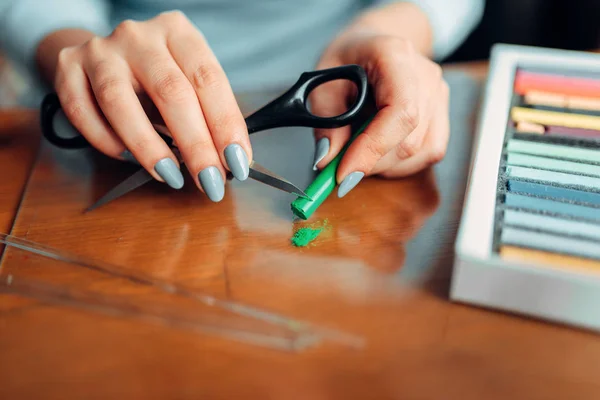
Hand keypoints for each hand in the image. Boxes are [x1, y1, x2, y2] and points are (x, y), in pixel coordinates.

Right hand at [51, 11, 250, 201]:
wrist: (103, 57)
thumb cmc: (155, 77)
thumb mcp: (187, 83)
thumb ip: (206, 116)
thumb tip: (227, 163)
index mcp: (178, 32)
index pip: (208, 80)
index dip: (225, 125)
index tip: (237, 163)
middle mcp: (139, 36)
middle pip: (171, 92)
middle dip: (195, 145)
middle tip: (210, 181)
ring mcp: (100, 50)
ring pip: (120, 102)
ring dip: (149, 148)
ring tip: (171, 176)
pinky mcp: (68, 68)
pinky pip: (82, 111)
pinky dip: (105, 141)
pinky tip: (127, 158)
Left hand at [310, 32, 449, 197]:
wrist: (369, 46)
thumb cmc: (345, 62)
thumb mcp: (321, 85)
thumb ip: (324, 123)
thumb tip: (326, 161)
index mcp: (395, 55)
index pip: (400, 111)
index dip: (373, 148)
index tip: (343, 174)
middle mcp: (425, 75)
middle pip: (410, 139)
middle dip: (371, 163)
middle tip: (340, 168)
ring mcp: (438, 95)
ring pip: (421, 152)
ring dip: (384, 166)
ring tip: (358, 153)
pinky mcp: (442, 114)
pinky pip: (429, 153)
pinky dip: (400, 165)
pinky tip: (379, 154)